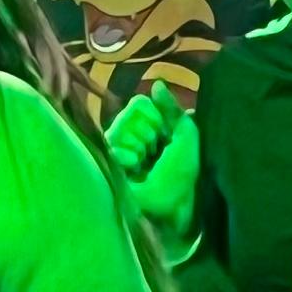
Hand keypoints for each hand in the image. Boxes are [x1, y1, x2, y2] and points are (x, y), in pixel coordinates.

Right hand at [109, 89, 201, 243]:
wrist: (169, 207)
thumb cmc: (182, 174)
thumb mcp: (187, 136)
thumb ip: (172, 108)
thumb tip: (157, 84)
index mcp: (153, 129)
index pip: (141, 104)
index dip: (155, 119)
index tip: (165, 138)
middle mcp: (133, 136)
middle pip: (130, 114)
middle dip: (147, 133)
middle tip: (154, 154)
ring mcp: (117, 150)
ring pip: (119, 127)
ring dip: (137, 146)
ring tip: (142, 164)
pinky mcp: (105, 162)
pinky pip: (111, 143)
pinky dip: (126, 156)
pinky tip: (132, 170)